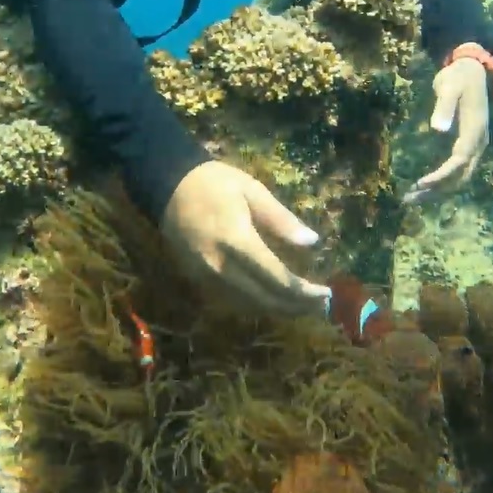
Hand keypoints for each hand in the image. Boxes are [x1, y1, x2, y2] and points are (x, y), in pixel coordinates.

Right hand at [161, 161, 332, 315]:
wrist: (167, 186)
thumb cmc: (214, 183)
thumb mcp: (252, 190)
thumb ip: (281, 220)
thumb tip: (312, 243)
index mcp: (237, 241)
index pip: (276, 278)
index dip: (303, 292)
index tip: (325, 294)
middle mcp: (220, 266)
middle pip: (264, 299)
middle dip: (295, 306)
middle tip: (320, 306)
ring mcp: (206, 277)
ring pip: (249, 305)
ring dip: (277, 309)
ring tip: (302, 305)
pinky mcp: (198, 280)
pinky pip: (232, 301)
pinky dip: (256, 304)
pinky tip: (273, 299)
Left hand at [403, 58, 489, 203]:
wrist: (472, 70)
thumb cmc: (458, 77)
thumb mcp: (449, 86)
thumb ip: (444, 107)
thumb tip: (437, 129)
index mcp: (475, 131)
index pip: (459, 161)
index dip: (441, 175)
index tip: (421, 183)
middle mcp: (478, 143)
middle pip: (460, 177)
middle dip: (436, 191)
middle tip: (409, 199)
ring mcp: (475, 146)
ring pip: (459, 177)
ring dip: (438, 190)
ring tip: (411, 197)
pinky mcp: (468, 145)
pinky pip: (457, 171)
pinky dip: (442, 181)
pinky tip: (424, 186)